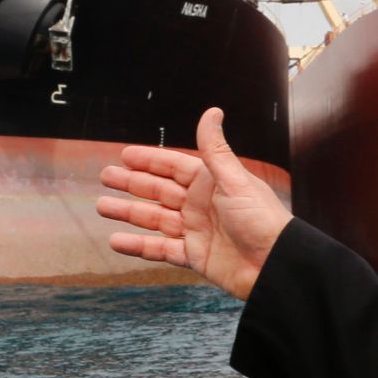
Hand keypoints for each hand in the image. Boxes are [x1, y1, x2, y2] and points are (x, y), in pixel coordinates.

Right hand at [97, 107, 292, 299]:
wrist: (275, 265)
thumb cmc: (262, 219)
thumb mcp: (235, 180)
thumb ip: (215, 149)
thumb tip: (212, 111)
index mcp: (211, 183)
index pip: (174, 167)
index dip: (150, 160)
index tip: (125, 155)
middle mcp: (200, 204)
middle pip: (159, 191)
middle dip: (131, 184)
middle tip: (105, 177)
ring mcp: (196, 231)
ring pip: (154, 219)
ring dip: (128, 213)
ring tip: (102, 206)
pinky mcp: (194, 256)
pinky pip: (160, 250)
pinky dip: (138, 246)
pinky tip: (117, 240)